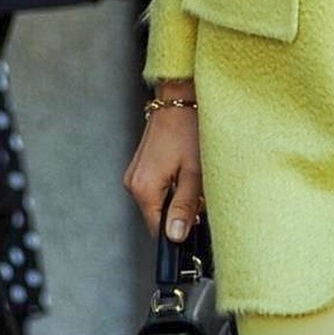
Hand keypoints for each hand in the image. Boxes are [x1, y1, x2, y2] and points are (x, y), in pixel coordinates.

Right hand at [123, 94, 202, 241]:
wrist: (181, 98)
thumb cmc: (190, 129)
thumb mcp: (195, 174)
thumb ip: (184, 207)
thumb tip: (175, 236)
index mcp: (144, 188)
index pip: (157, 229)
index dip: (178, 232)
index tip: (196, 225)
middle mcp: (133, 182)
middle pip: (157, 216)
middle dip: (180, 212)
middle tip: (200, 193)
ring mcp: (135, 173)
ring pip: (158, 201)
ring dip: (177, 197)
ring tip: (193, 175)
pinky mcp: (141, 166)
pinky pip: (157, 187)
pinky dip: (173, 185)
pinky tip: (185, 168)